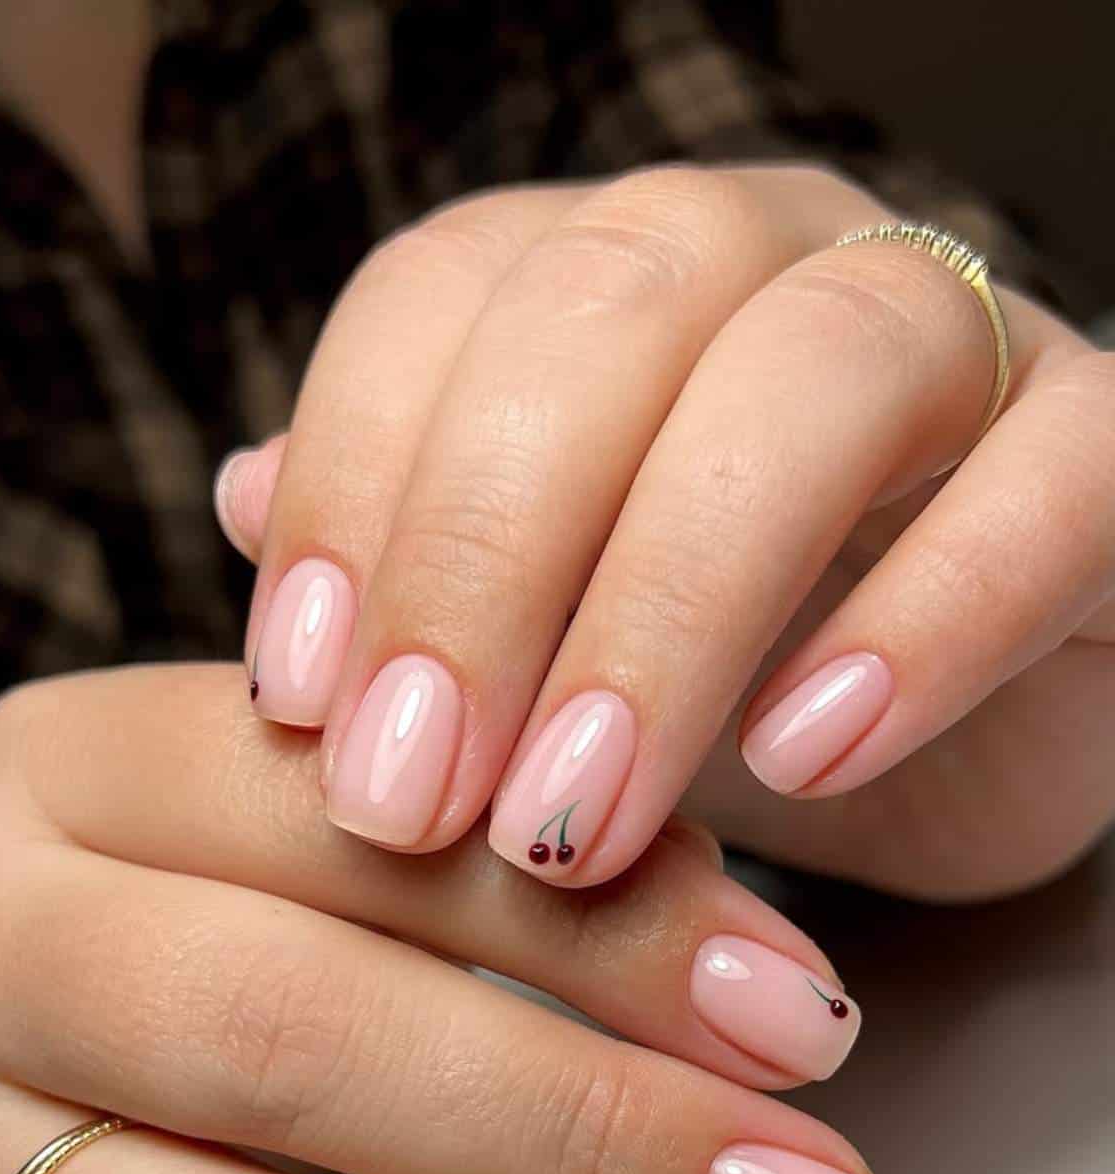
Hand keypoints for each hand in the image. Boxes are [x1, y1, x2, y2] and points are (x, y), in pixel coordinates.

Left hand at [221, 163, 1112, 901]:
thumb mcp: (539, 647)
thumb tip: (238, 499)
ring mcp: (965, 345)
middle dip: (485, 560)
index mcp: (616, 283)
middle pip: (617, 309)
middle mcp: (781, 265)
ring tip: (573, 817)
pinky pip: (1052, 486)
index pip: (449, 292)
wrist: (966, 741)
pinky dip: (931, 615)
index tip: (298, 704)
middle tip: (409, 795)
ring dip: (670, 606)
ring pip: (822, 372)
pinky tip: (809, 754)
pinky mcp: (1110, 461)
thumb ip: (408, 568)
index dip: (354, 484)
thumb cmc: (724, 680)